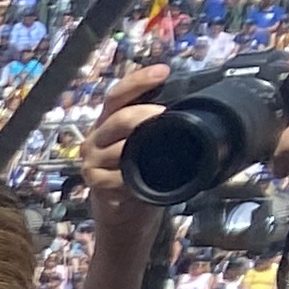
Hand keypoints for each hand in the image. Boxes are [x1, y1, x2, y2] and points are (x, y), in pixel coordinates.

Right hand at [70, 62, 172, 278]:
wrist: (127, 218)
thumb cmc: (142, 178)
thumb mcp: (150, 148)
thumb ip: (160, 128)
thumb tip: (196, 107)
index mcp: (110, 121)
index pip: (119, 94)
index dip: (139, 81)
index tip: (163, 71)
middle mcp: (97, 137)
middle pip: (117, 116)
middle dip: (143, 114)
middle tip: (165, 114)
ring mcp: (93, 161)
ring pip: (115, 146)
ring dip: (137, 145)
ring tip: (157, 147)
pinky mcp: (94, 183)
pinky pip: (113, 176)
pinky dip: (128, 177)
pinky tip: (139, 178)